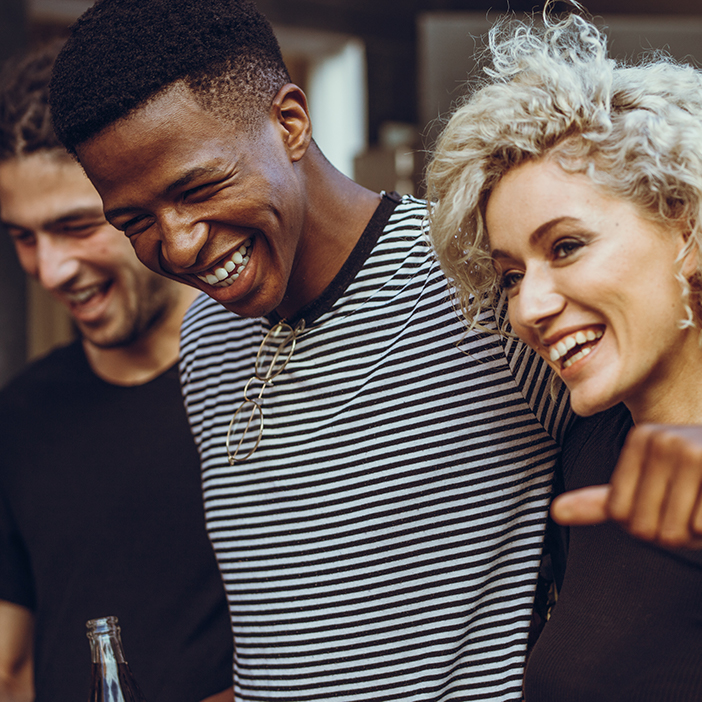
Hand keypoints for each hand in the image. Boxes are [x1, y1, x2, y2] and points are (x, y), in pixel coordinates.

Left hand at [551, 424, 701, 548]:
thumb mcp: (651, 485)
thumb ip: (602, 502)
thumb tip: (554, 512)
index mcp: (641, 438)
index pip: (619, 513)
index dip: (648, 523)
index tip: (673, 500)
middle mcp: (663, 438)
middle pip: (644, 526)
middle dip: (674, 533)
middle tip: (695, 507)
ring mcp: (695, 451)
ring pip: (675, 533)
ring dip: (695, 536)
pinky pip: (700, 530)